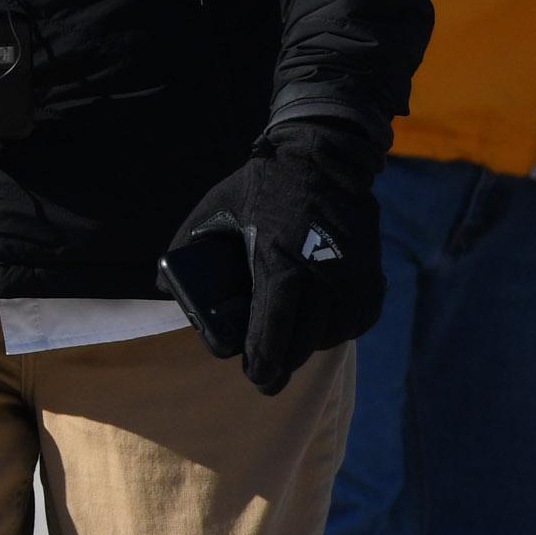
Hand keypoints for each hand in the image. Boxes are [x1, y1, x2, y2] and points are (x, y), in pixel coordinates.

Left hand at [173, 127, 383, 394]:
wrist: (323, 156)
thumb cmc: (262, 185)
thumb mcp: (215, 209)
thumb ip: (187, 246)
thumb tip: (162, 288)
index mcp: (278, 262)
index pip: (273, 331)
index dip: (264, 361)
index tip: (256, 377)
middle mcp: (322, 275)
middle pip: (304, 341)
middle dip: (283, 362)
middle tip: (266, 373)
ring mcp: (353, 276)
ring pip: (333, 334)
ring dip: (310, 345)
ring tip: (290, 346)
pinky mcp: (373, 274)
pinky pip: (359, 319)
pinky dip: (340, 330)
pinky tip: (321, 328)